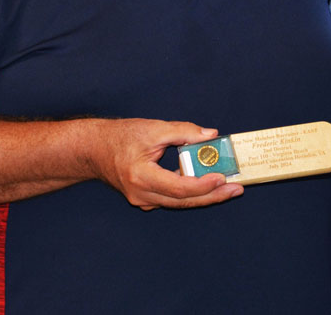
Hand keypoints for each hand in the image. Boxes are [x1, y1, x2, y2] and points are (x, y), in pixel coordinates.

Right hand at [88, 118, 243, 210]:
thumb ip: (183, 131)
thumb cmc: (121, 137)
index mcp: (141, 176)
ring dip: (204, 195)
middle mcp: (141, 194)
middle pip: (182, 201)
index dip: (202, 185)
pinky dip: (190, 192)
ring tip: (229, 187)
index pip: (178, 187)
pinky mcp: (146, 199)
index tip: (222, 177)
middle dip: (212, 196)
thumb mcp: (153, 128)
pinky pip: (172, 199)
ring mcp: (142, 200)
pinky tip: (207, 184)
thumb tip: (211, 135)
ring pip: (179, 202)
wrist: (94, 149)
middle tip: (236, 189)